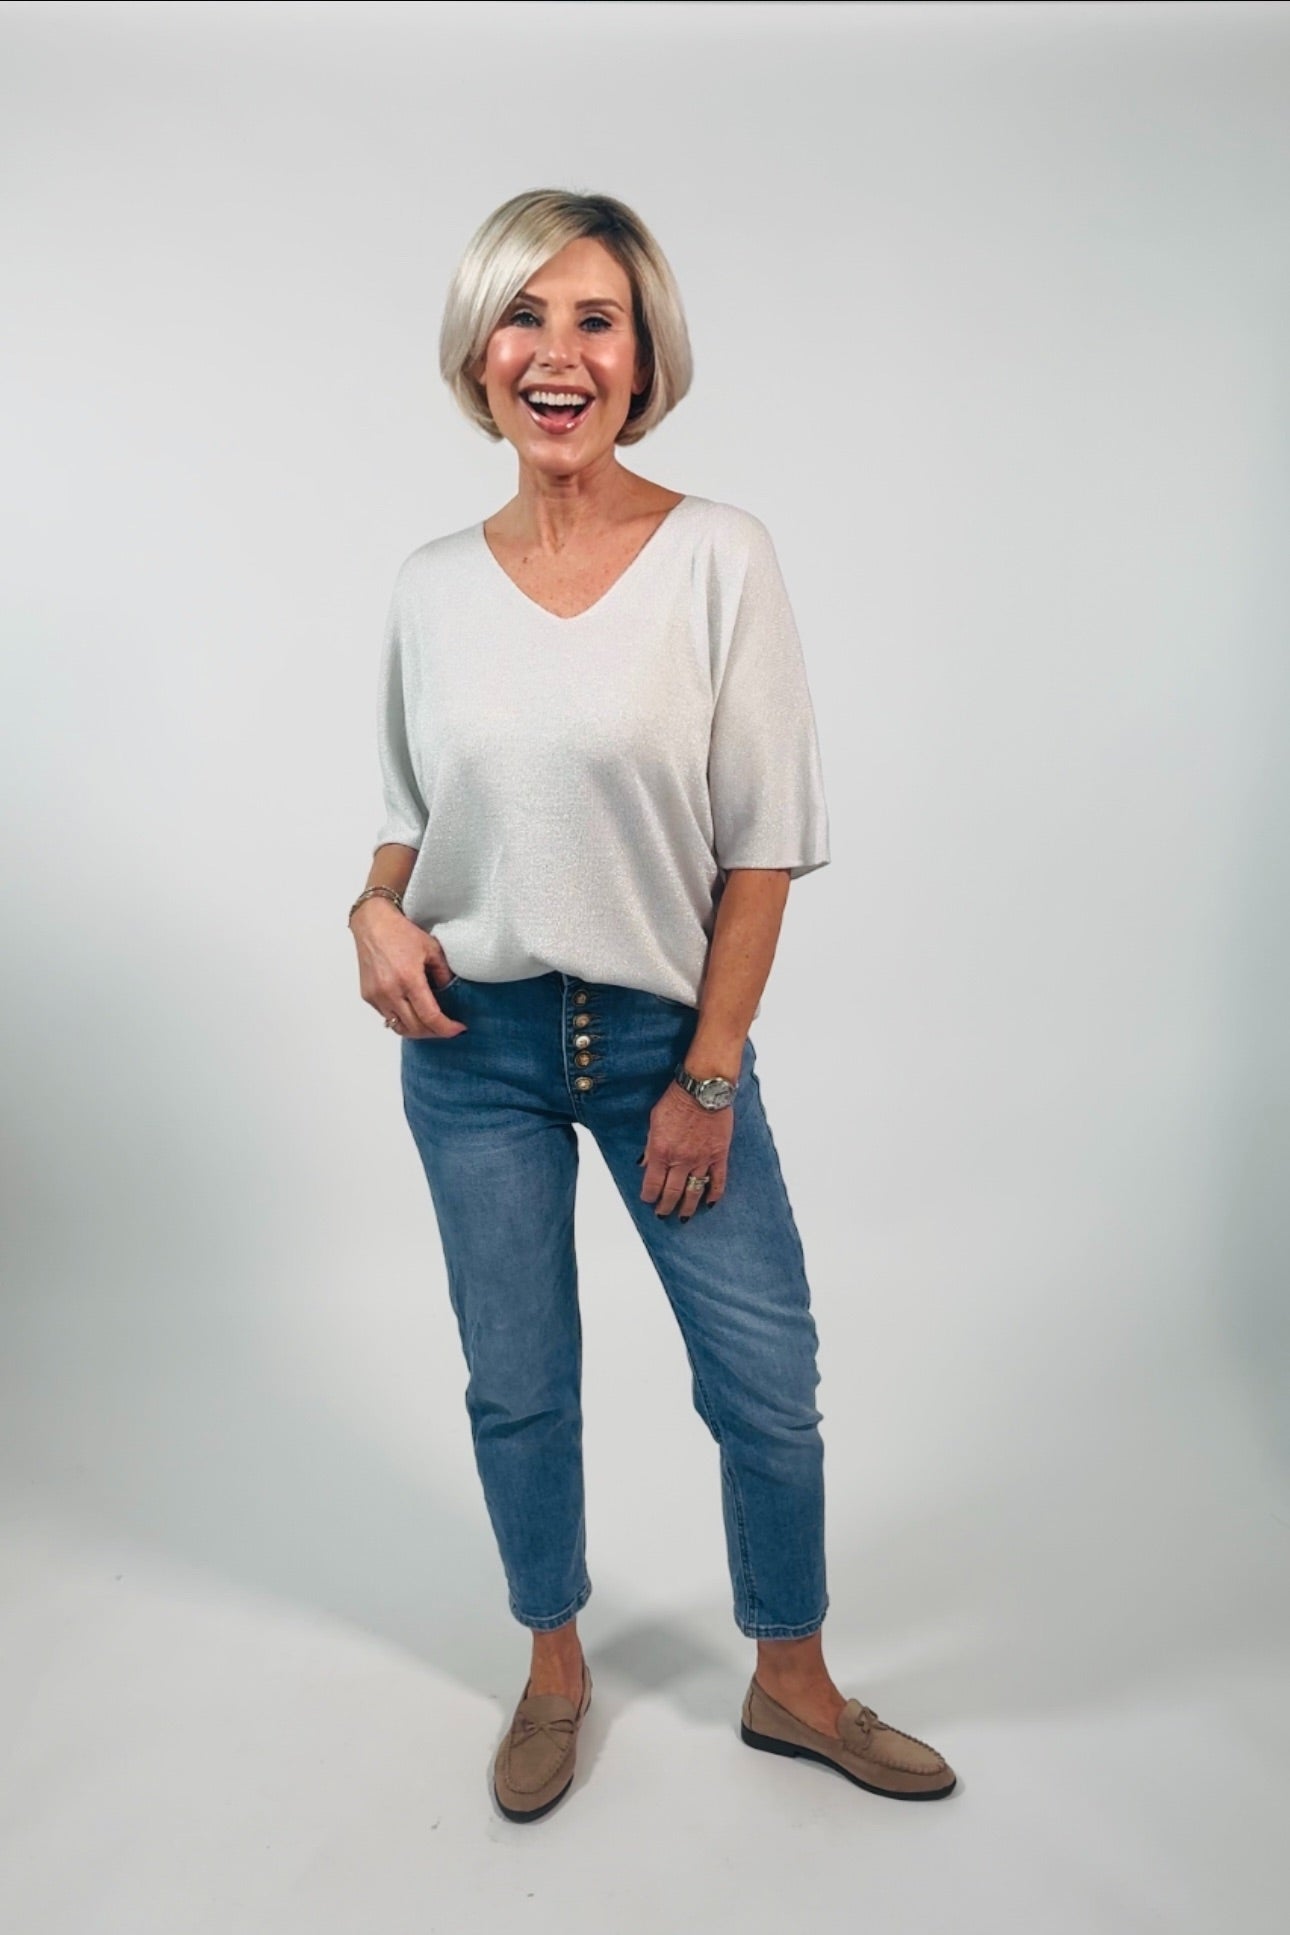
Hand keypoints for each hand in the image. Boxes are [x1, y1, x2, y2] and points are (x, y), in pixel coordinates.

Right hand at [351, 903, 466, 1039]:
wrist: (372, 923)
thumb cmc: (401, 933)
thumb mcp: (432, 949)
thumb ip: (443, 974)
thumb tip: (450, 994)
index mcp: (409, 979)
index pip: (430, 1016)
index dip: (446, 1028)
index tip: (459, 1029)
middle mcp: (390, 991)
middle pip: (415, 1028)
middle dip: (434, 1032)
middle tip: (447, 1027)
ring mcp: (376, 996)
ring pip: (399, 1027)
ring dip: (417, 1030)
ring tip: (430, 1024)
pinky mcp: (368, 996)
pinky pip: (387, 1017)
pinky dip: (402, 1020)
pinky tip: (412, 1011)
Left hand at [639, 1078, 732, 1218]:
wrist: (703, 1090)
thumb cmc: (677, 1100)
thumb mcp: (654, 1122)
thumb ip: (650, 1146)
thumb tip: (645, 1163)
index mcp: (661, 1151)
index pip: (652, 1184)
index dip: (649, 1196)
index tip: (648, 1200)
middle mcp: (681, 1160)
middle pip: (672, 1193)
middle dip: (665, 1207)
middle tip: (663, 1213)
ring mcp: (701, 1160)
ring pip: (694, 1191)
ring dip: (687, 1207)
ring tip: (683, 1216)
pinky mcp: (719, 1155)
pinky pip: (718, 1181)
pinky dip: (714, 1194)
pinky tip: (709, 1203)